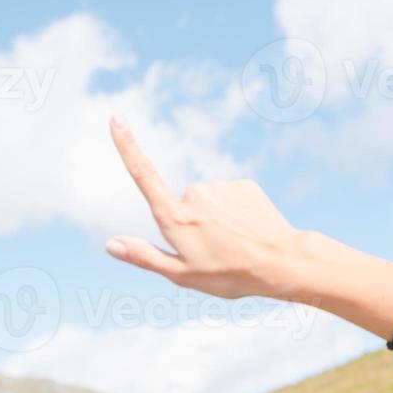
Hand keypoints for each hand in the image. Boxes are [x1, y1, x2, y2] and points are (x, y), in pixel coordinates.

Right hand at [105, 117, 309, 299]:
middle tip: (214, 251)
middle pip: (183, 205)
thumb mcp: (182, 275)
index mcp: (175, 217)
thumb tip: (110, 244)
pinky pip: (231, 198)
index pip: (143, 175)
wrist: (282, 263)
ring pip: (209, 202)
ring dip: (217, 220)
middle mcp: (195, 193)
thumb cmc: (230, 275)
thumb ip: (144, 256)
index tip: (116, 118)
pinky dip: (236, 214)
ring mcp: (221, 187)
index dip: (127, 146)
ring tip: (235, 244)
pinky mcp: (244, 185)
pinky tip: (249, 232)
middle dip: (193, 223)